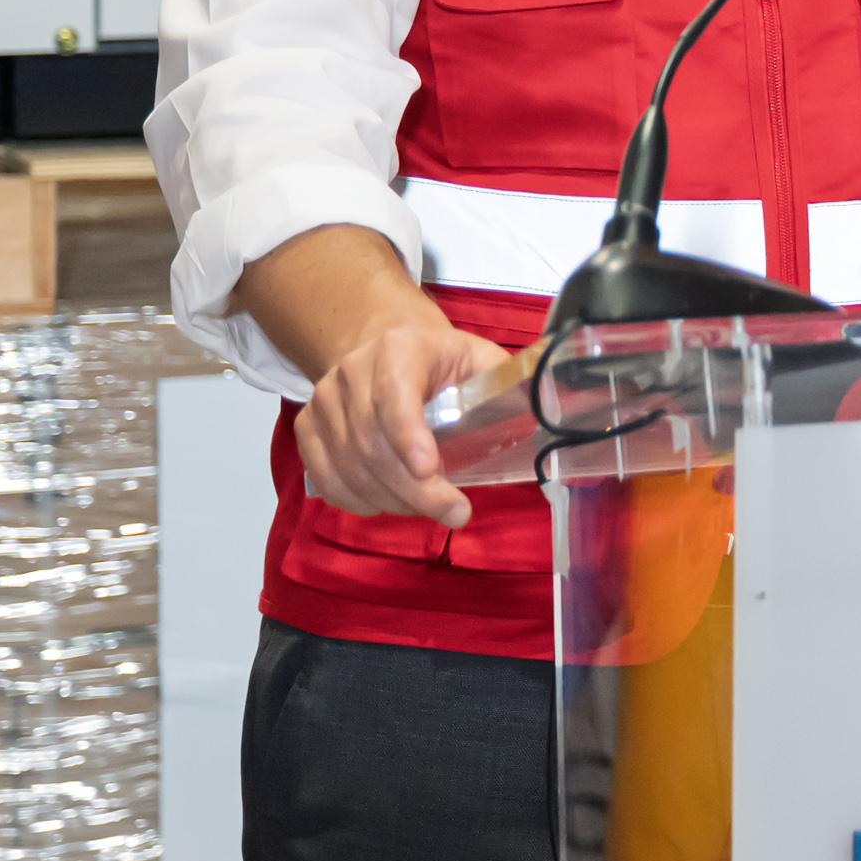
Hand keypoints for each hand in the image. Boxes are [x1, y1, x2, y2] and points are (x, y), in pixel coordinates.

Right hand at [235, 224, 520, 528]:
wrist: (381, 347)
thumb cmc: (442, 361)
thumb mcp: (480, 360)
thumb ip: (509, 385)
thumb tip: (553, 414)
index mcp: (399, 349)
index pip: (395, 394)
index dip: (409, 436)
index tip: (432, 471)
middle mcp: (351, 373)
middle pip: (372, 443)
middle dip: (416, 489)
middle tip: (456, 513)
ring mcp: (323, 403)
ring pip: (350, 468)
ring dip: (394, 501)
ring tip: (434, 509)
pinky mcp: (307, 431)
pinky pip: (329, 480)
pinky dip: (363, 502)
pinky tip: (395, 504)